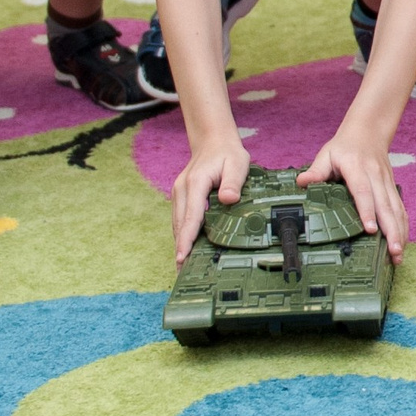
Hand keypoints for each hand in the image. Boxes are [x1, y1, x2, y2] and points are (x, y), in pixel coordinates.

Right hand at [171, 139, 250, 265]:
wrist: (213, 142)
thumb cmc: (227, 153)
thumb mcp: (237, 163)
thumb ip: (233, 182)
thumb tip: (228, 199)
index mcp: (195, 183)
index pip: (190, 216)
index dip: (187, 238)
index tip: (182, 257)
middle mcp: (183, 189)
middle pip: (180, 225)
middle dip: (180, 249)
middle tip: (181, 273)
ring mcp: (179, 193)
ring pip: (178, 224)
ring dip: (179, 244)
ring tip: (181, 268)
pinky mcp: (181, 197)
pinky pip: (180, 219)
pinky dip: (181, 235)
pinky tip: (185, 249)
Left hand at [300, 135, 409, 259]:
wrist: (369, 131)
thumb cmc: (346, 146)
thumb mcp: (327, 154)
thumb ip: (316, 171)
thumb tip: (302, 183)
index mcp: (358, 168)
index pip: (363, 192)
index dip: (367, 211)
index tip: (370, 230)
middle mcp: (376, 176)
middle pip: (385, 206)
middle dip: (391, 230)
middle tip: (392, 251)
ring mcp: (387, 182)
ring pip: (396, 209)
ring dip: (399, 232)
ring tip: (398, 254)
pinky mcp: (393, 187)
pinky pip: (400, 208)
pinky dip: (403, 226)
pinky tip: (402, 241)